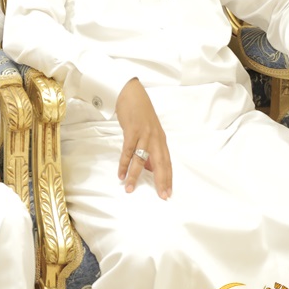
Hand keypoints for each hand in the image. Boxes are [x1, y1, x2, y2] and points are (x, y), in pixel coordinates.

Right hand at [115, 78, 171, 198]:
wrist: (131, 92)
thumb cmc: (139, 112)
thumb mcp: (148, 131)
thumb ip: (149, 149)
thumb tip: (149, 168)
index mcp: (160, 140)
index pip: (167, 163)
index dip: (168, 178)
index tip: (168, 193)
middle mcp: (155, 138)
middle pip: (160, 163)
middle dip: (161, 181)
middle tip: (162, 196)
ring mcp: (144, 134)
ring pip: (141, 159)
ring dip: (135, 175)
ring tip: (129, 188)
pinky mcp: (132, 131)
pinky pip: (128, 150)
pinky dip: (123, 163)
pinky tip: (120, 173)